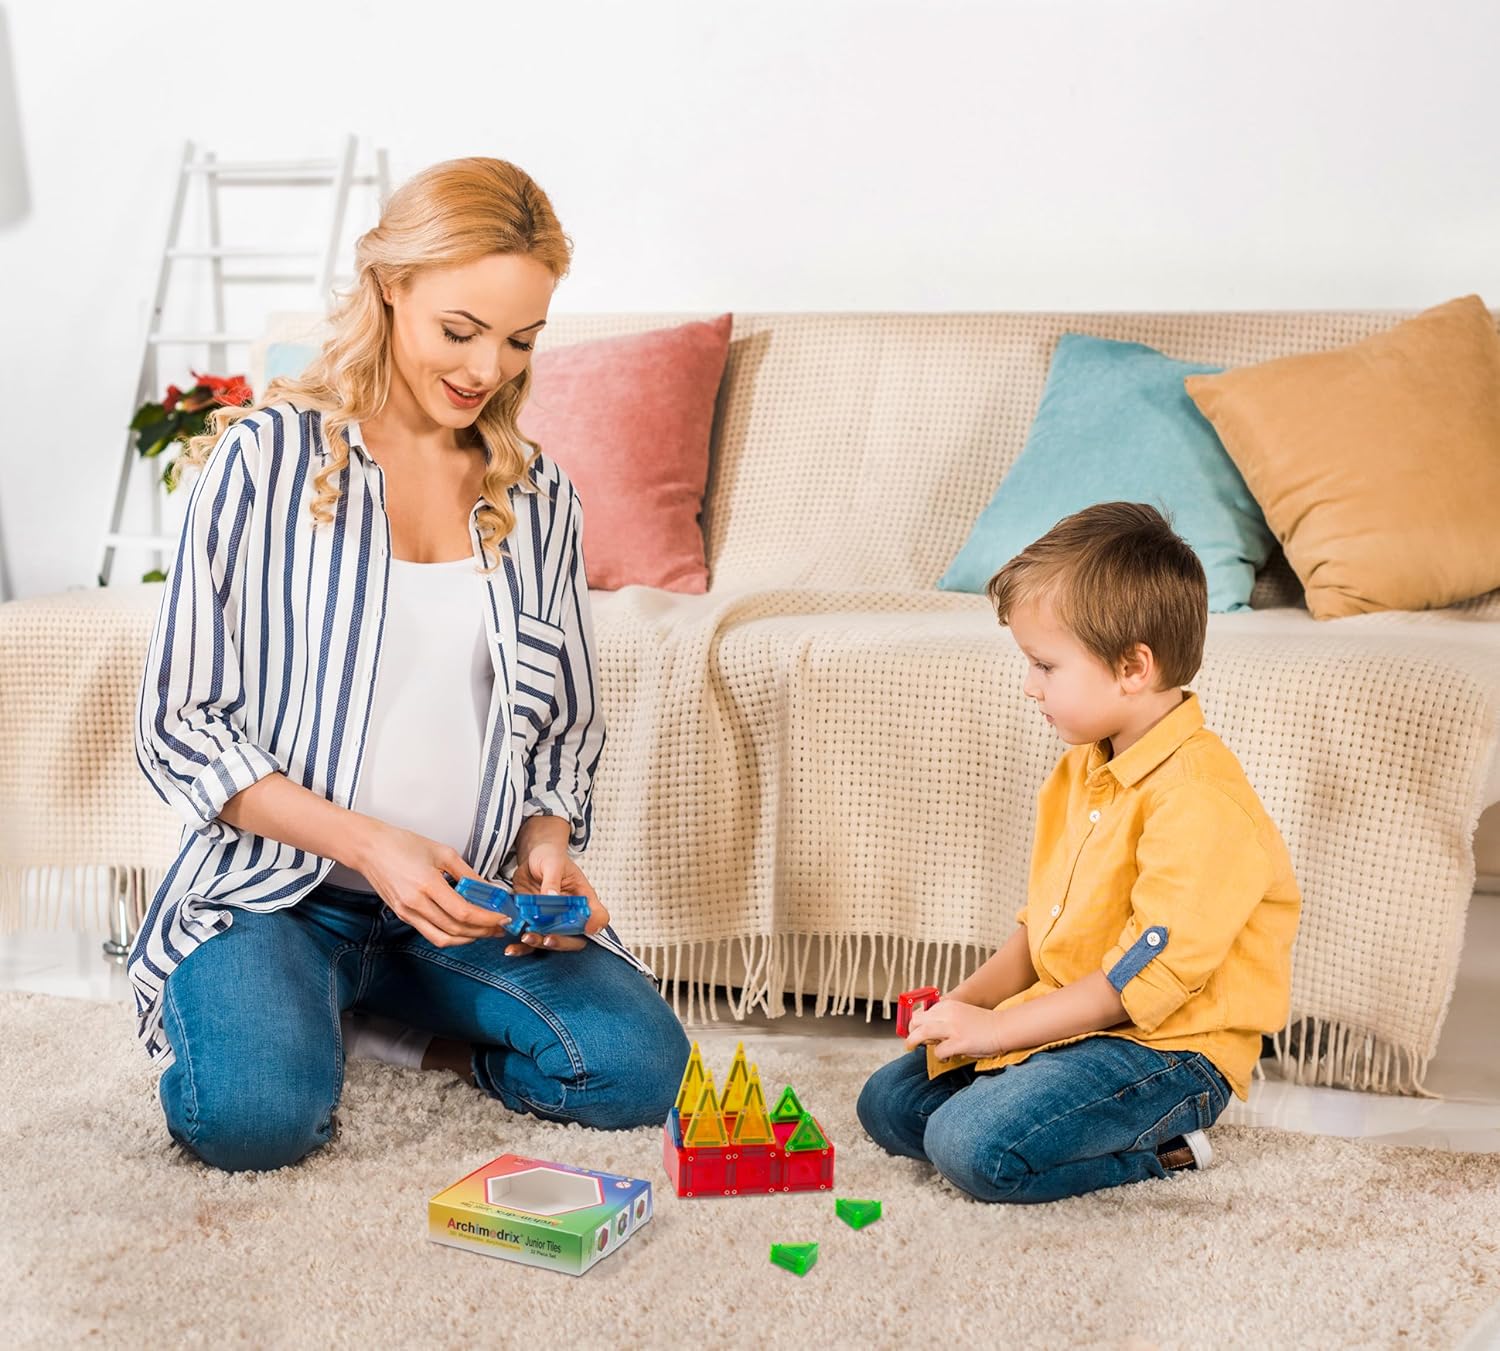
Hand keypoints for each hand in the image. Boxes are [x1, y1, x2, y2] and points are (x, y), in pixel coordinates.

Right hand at [347, 817, 510, 948]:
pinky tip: (463, 928)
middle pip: (456, 929)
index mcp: (427, 884)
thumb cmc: (402, 844)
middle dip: (483, 931)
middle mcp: (416, 903)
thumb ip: (468, 873)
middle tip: (499, 927)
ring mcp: (407, 913)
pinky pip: (431, 934)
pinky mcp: (403, 916)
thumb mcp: (442, 852)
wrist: (370, 849)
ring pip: (443, 938)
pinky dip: (450, 935)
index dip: (487, 919)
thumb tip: (488, 889)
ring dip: (467, 938)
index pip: (464, 912)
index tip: (502, 917)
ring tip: (484, 930)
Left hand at [505, 841, 610, 958]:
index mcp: (583, 898)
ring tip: (527, 938)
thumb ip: (553, 880)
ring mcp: (552, 921)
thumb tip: (551, 896)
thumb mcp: (553, 863)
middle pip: (575, 938)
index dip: (596, 924)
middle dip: (561, 942)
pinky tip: (511, 949)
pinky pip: (530, 940)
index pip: (599, 916)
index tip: (587, 929)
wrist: (532, 858)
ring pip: (551, 942)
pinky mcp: (534, 923)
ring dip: (540, 944)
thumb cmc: (550, 857)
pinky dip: (521, 947)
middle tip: (548, 938)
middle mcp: (570, 914)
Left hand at [903, 997, 1007, 1059]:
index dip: (914, 1023)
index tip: (912, 1030)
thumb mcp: (960, 1013)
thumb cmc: (983, 1024)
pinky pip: (939, 1051)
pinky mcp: (960, 1042)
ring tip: (911, 1048)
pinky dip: (939, 1056)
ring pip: (922, 1033)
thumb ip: (944, 1018)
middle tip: (909, 1042)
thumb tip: (927, 1033)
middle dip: (910, 1032)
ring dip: (913, 1041)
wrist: (1003, 1027)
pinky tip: (945, 1058)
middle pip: (917, 1021)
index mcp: (948, 1005)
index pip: (921, 1012)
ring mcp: (953, 1028)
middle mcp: (948, 1014)